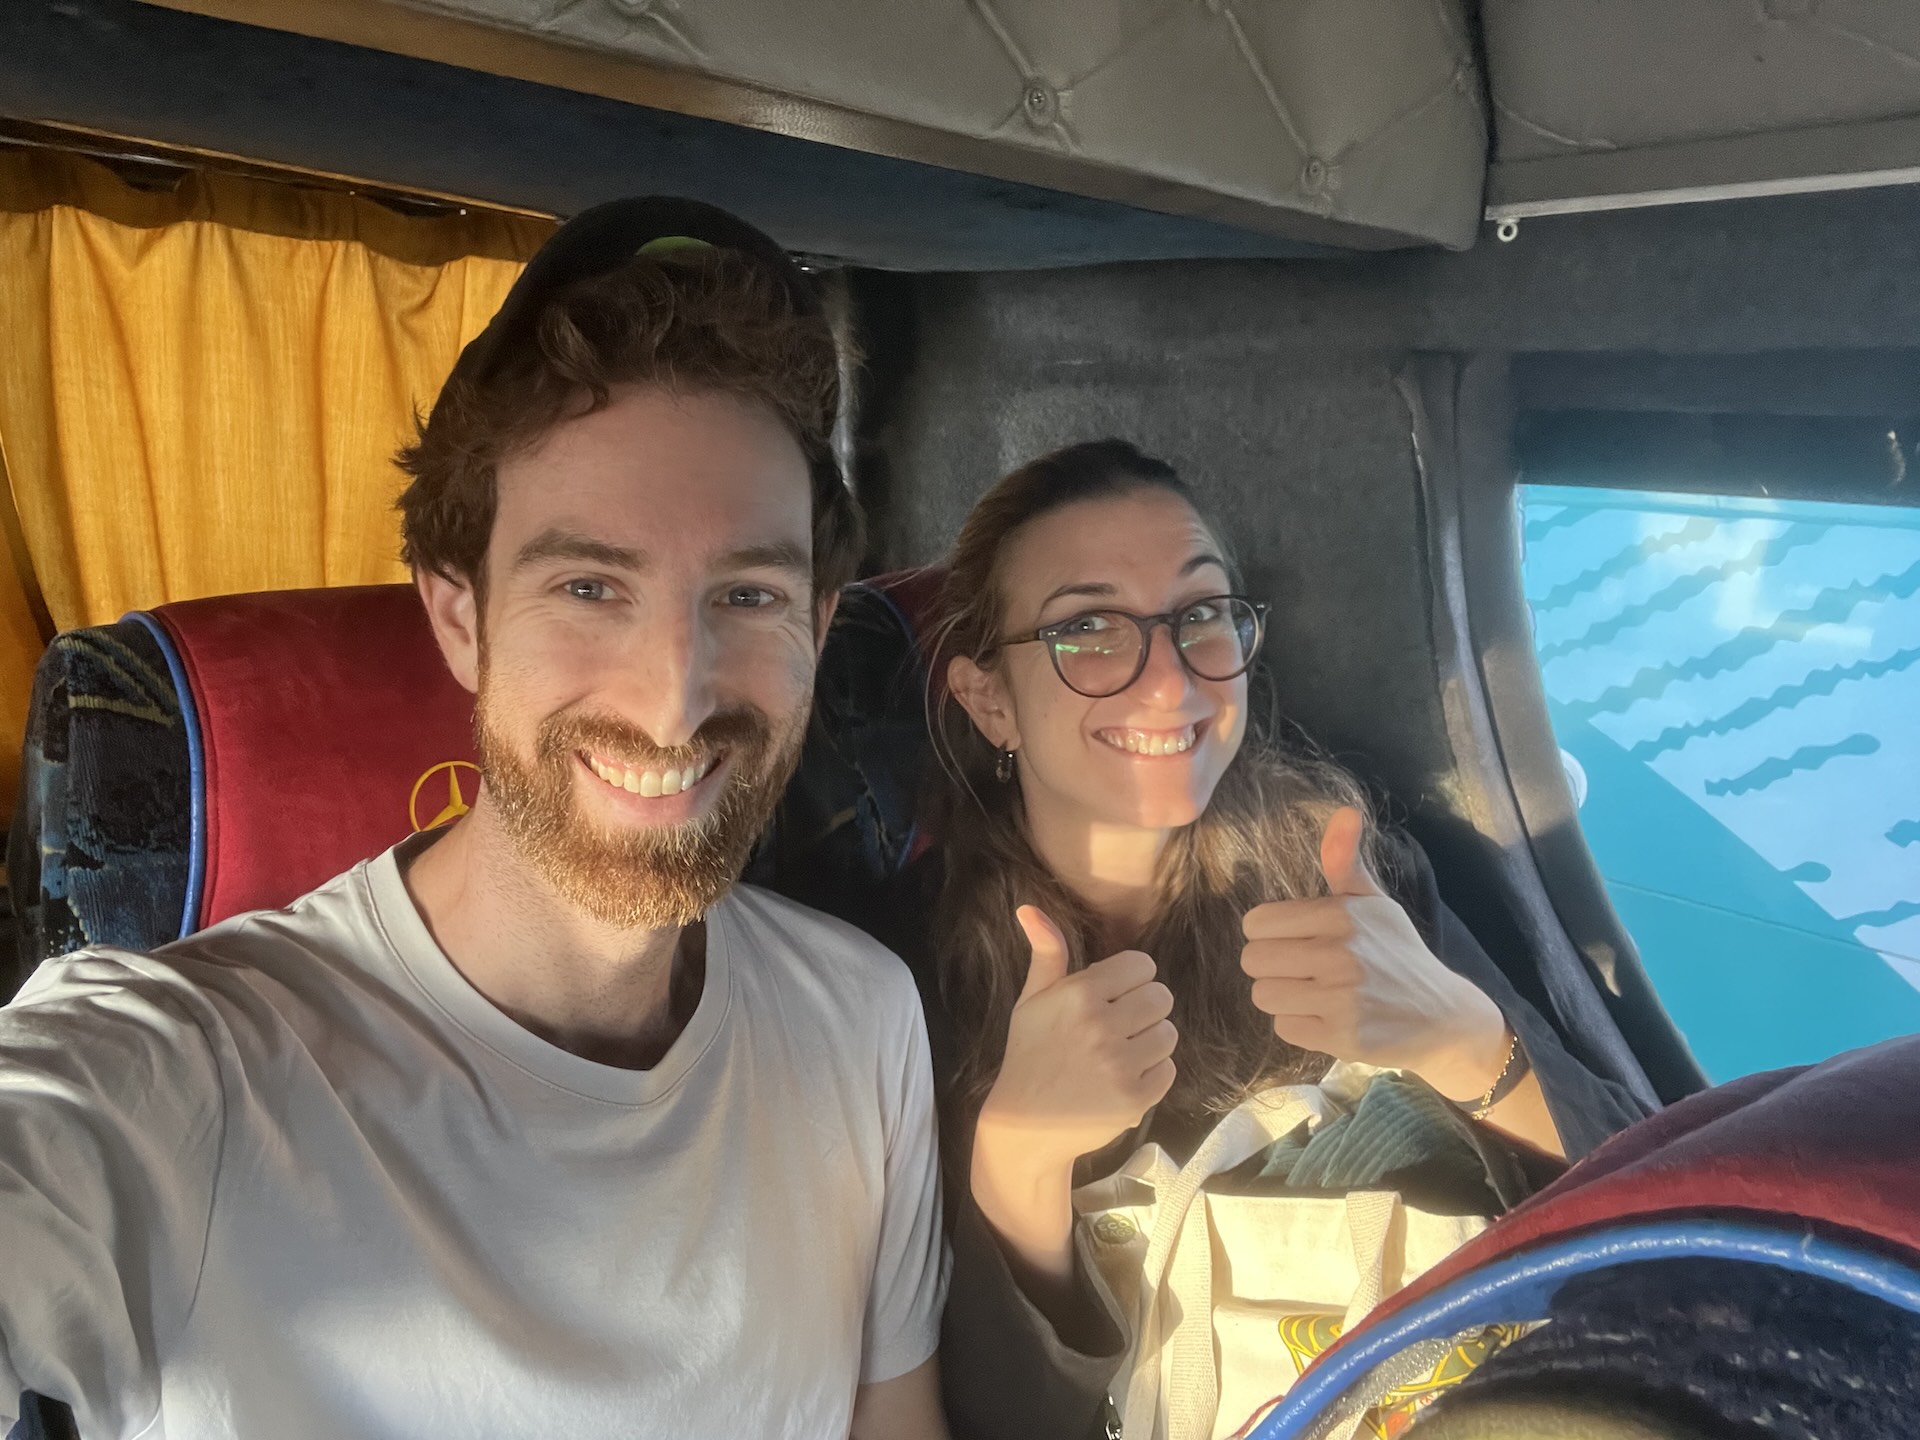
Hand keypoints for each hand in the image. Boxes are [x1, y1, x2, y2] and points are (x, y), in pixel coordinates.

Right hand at [977, 907, 1177, 1169]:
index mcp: (1079, 994)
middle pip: (1161, 997)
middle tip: (1119, 1026)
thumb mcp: (1030, 1001)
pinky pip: (1169, 1070)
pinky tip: (1125, 1077)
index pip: (1142, 966)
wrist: (1025, 1125)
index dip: (1131, 980)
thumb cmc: (1029, 1055)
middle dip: (1144, 1009)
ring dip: (1151, 1041)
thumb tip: (1030, 907)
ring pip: (1169, 1034)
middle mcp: (1102, 1026)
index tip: (1113, 997)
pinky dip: (1153, 1073)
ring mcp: (1120, 1065)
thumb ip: (1046, 953)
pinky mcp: (1135, 1099)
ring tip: (1122, 1052)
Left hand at [1239, 808, 1509, 1101]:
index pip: (1256, 923)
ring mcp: (1342, 999)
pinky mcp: (1342, 1038)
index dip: (1268, 933)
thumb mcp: (1375, 904)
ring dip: (1283, 997)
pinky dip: (1300, 1025)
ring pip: (1264, 995)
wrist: (1443, 1015)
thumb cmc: (1399, 954)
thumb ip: (1346, 862)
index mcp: (1342, 916)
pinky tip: (1328, 1018)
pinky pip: (1284, 1028)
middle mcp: (1341, 955)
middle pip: (1253, 960)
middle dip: (1272, 966)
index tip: (1294, 939)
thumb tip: (1344, 811)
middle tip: (1302, 970)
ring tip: (1315, 993)